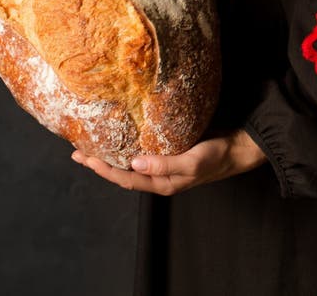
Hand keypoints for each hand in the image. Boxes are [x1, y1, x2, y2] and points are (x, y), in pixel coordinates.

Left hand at [70, 129, 267, 194]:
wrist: (238, 147)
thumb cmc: (217, 156)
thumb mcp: (192, 162)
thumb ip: (164, 164)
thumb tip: (134, 163)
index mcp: (162, 182)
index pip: (125, 179)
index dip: (103, 169)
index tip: (84, 158)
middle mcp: (159, 175)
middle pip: (123, 172)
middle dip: (100, 163)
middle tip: (78, 152)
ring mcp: (164, 163)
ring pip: (131, 161)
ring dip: (112, 154)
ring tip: (94, 144)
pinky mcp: (170, 149)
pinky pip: (143, 149)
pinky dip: (128, 143)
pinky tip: (122, 134)